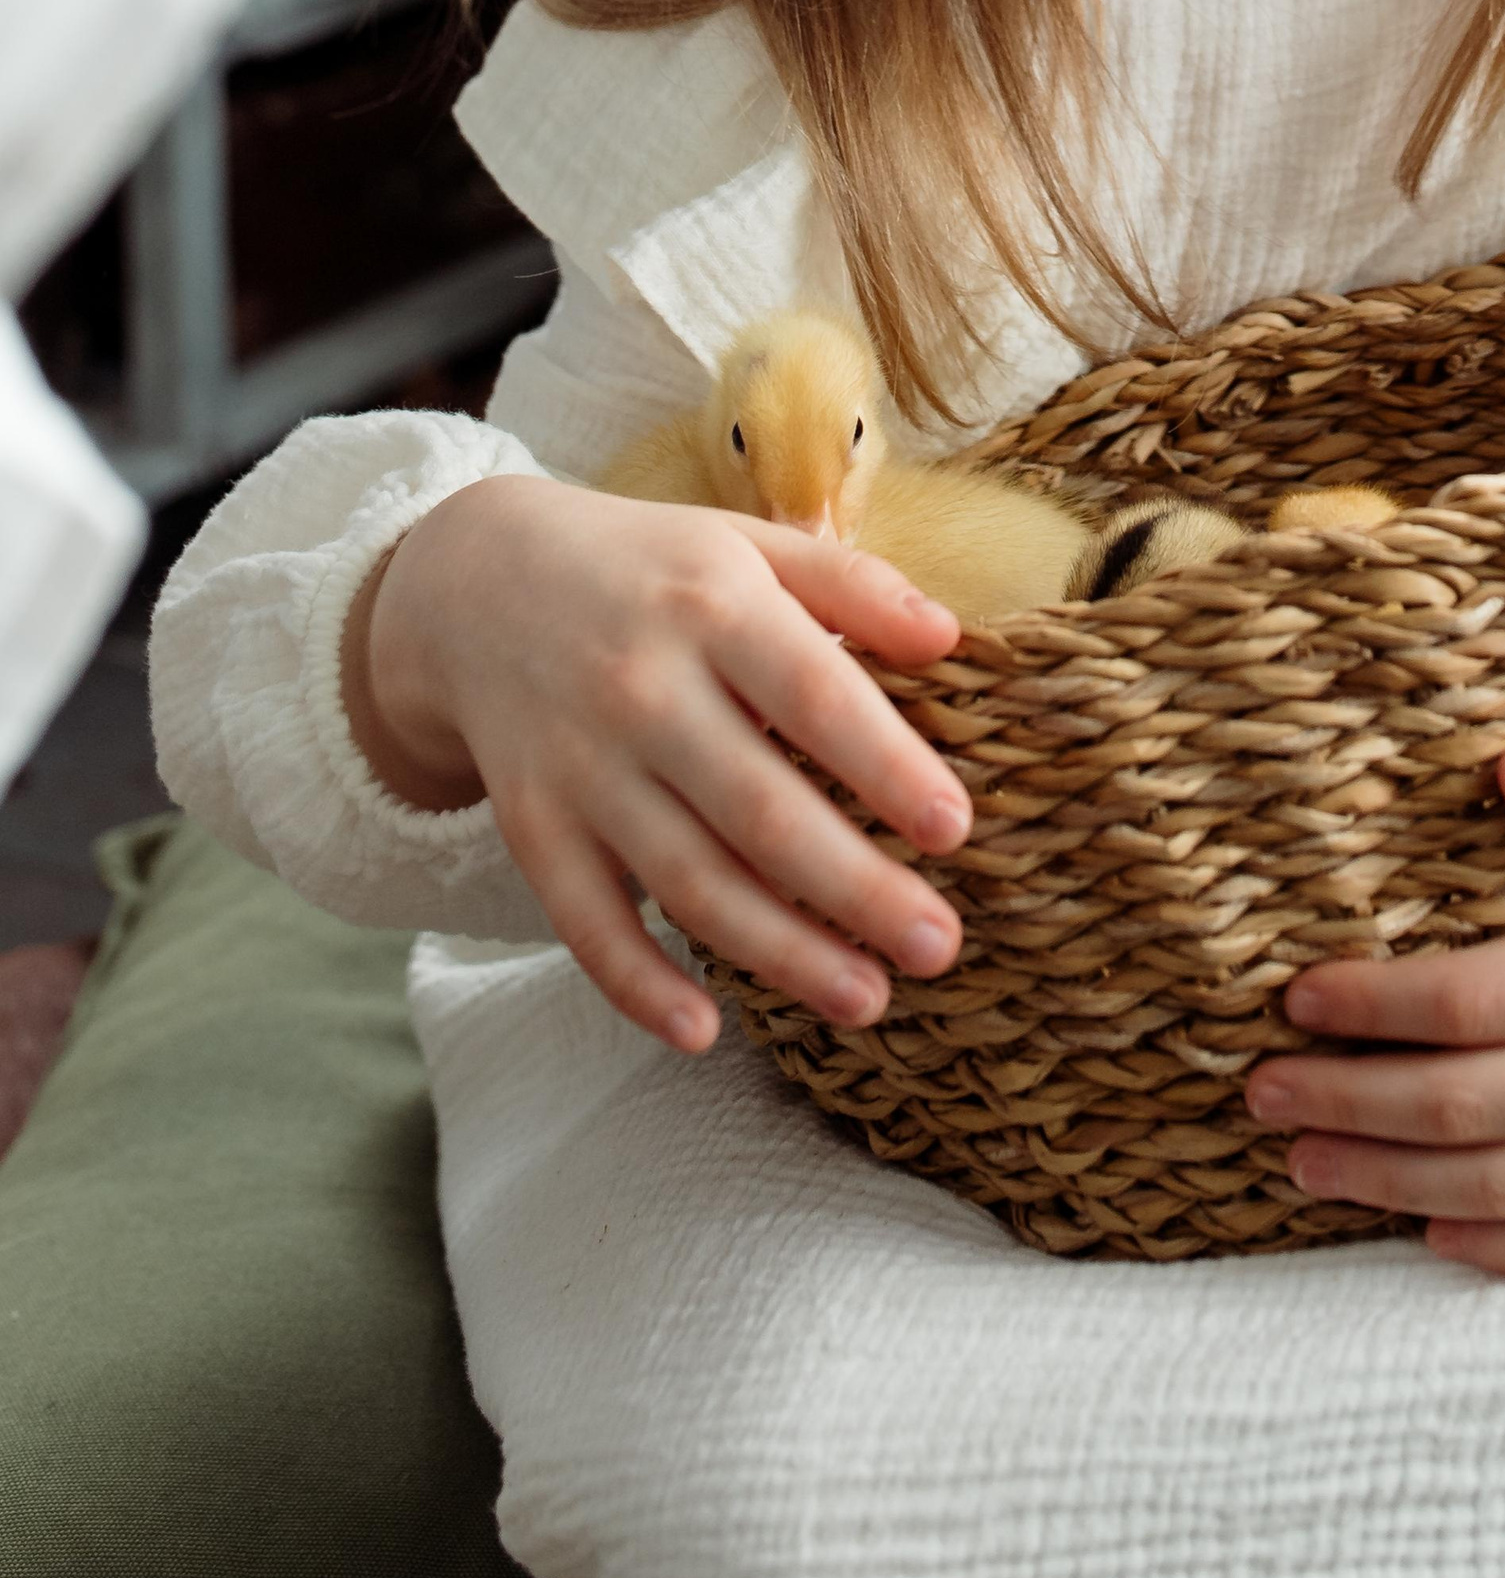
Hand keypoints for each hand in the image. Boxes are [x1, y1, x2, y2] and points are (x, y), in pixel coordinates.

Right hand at [343, 473, 972, 1055]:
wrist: (477, 581)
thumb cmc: (652, 569)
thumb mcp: (748, 546)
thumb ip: (851, 584)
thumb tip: (949, 637)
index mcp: (713, 608)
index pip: (812, 695)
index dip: (884, 766)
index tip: (954, 830)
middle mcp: (643, 691)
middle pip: (759, 809)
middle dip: (854, 889)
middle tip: (939, 947)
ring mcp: (582, 767)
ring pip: (687, 878)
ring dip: (779, 952)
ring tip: (868, 1000)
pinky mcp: (535, 826)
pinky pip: (583, 920)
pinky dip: (636, 982)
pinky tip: (704, 1031)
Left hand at [1246, 736, 1504, 1280]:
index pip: (1470, 1002)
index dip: (1372, 1004)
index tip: (1294, 996)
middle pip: (1464, 1106)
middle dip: (1348, 1102)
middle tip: (1259, 1088)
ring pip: (1503, 1185)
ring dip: (1389, 1180)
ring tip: (1301, 1161)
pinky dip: (1496, 1247)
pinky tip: (1426, 1230)